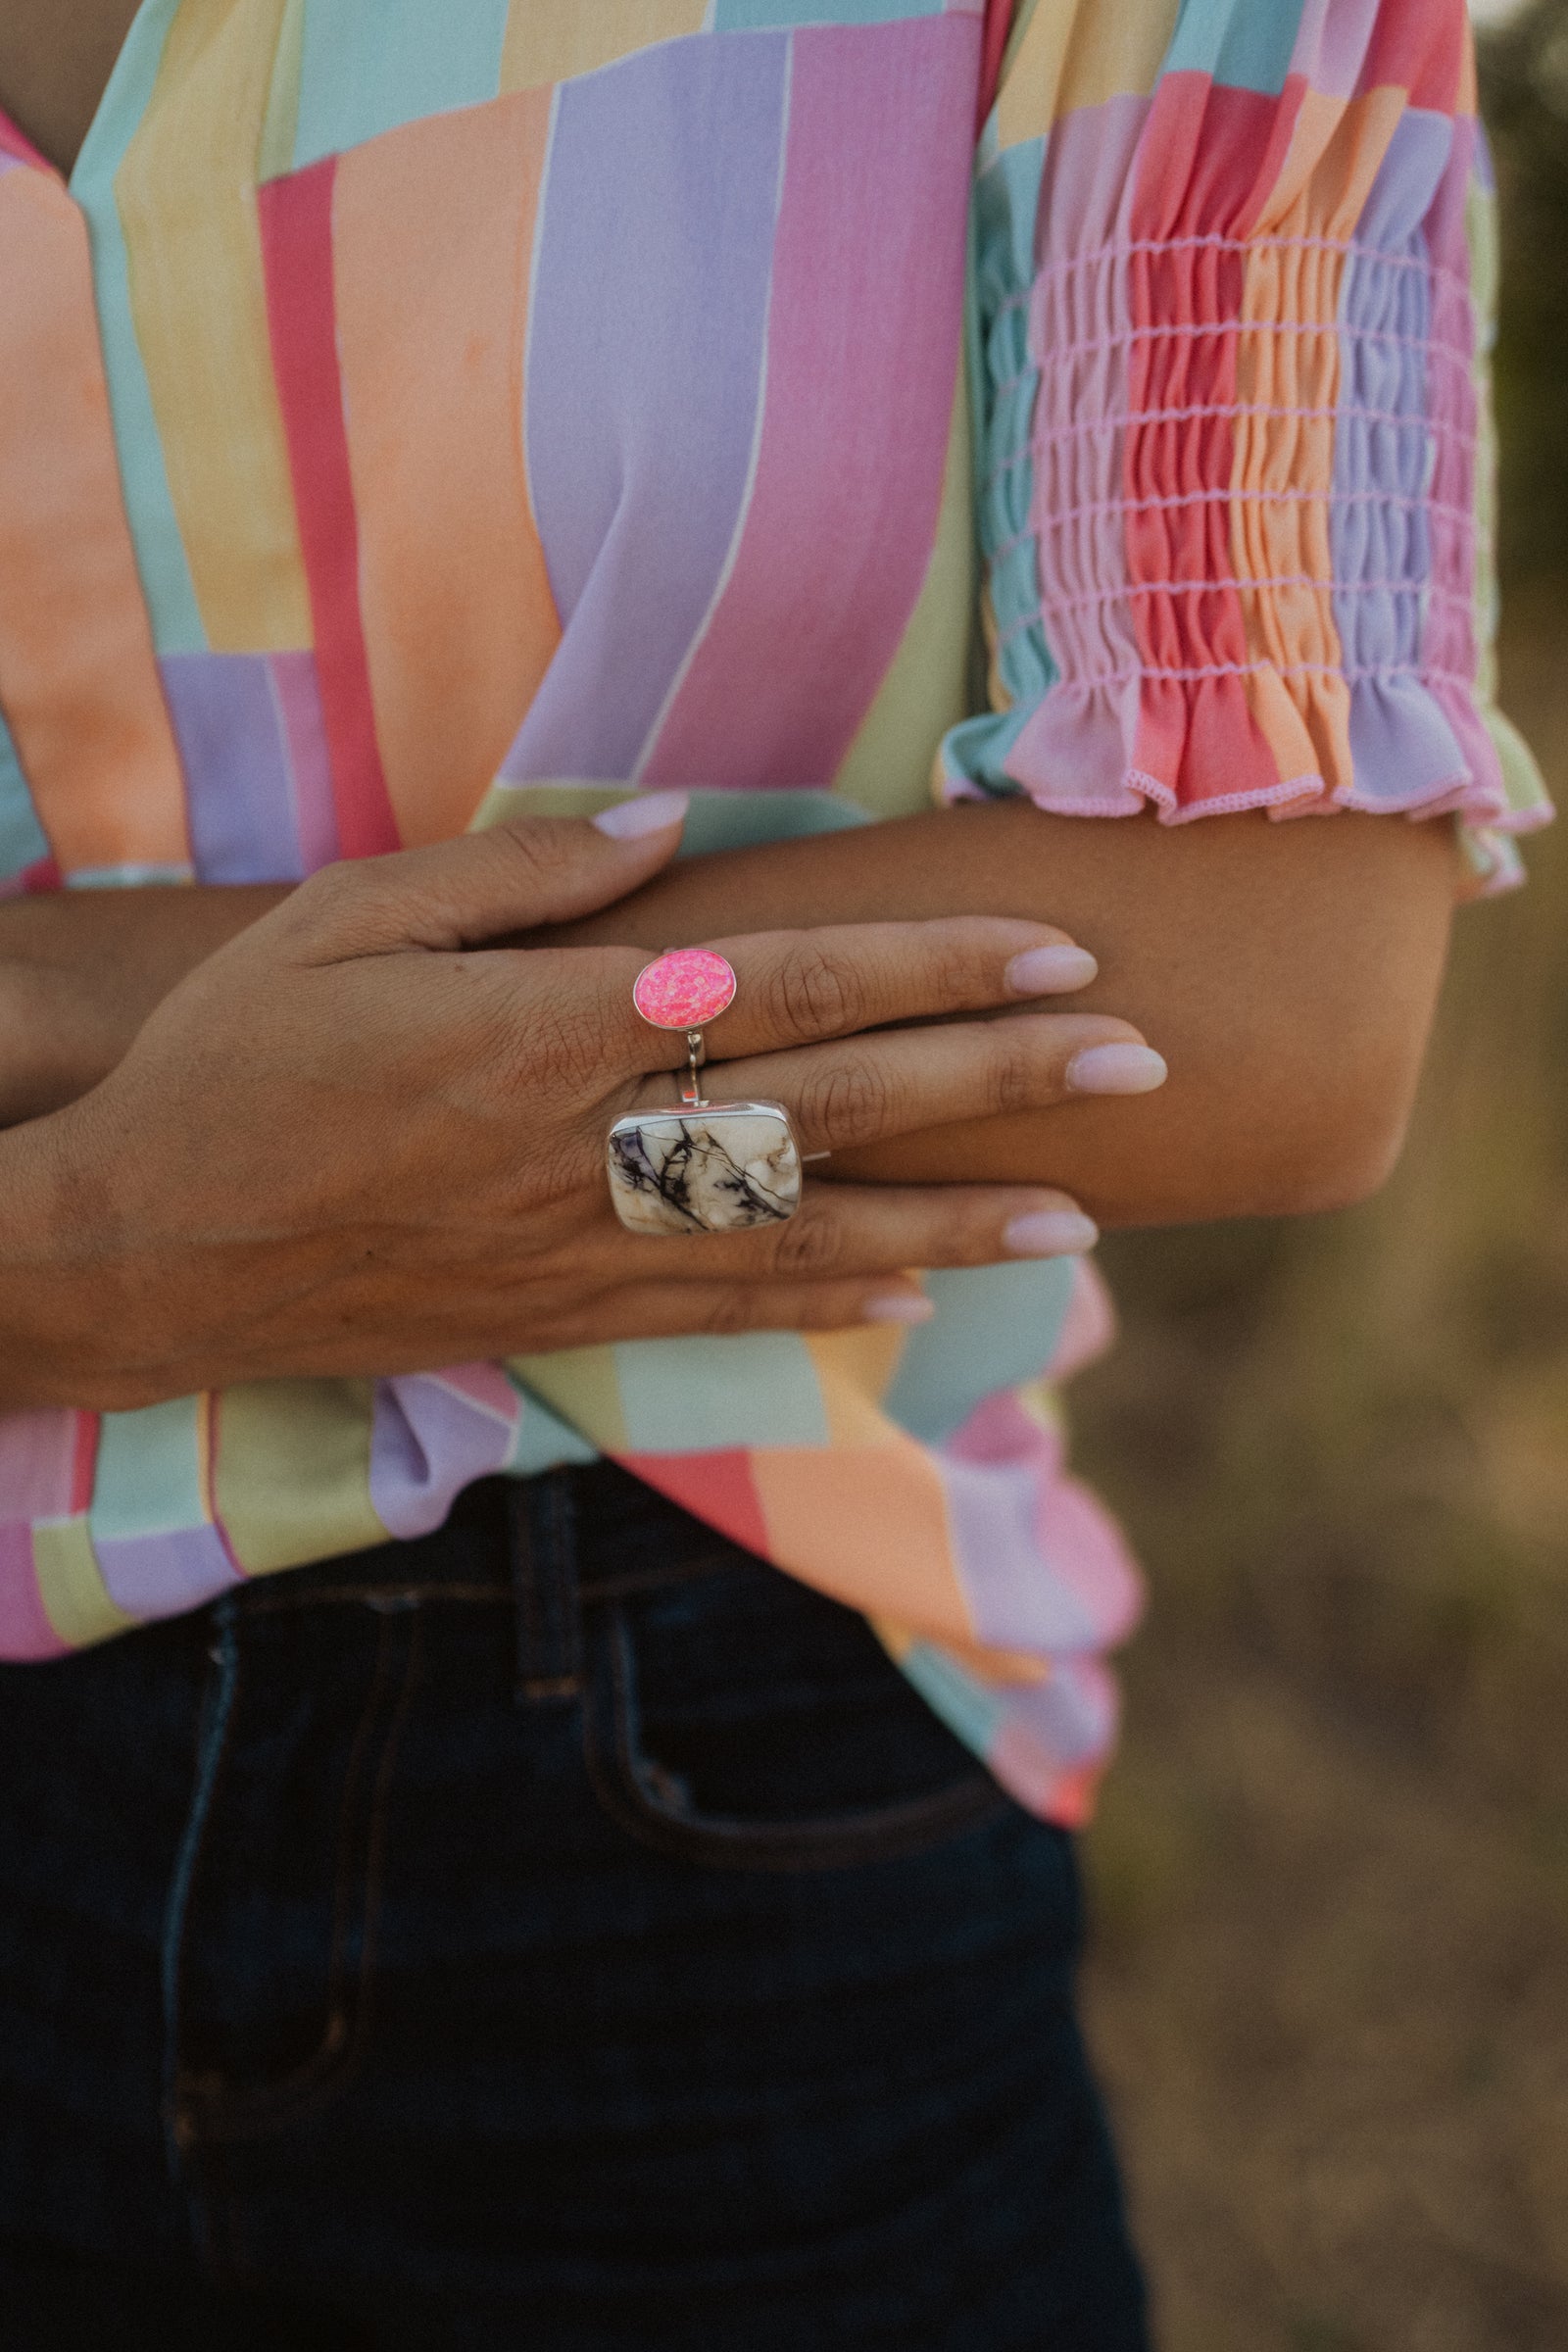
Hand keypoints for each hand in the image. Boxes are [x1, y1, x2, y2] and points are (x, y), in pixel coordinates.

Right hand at [3, 805, 1162, 1410]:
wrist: (146, 1252)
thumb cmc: (235, 1068)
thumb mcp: (344, 928)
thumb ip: (513, 875)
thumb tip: (667, 832)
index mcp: (546, 1030)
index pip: (785, 991)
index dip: (933, 969)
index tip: (1053, 951)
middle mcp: (587, 1149)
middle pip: (833, 1110)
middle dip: (995, 1082)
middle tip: (1135, 1061)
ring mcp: (580, 1251)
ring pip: (806, 1235)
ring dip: (952, 1222)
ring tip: (1082, 1214)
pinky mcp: (558, 1322)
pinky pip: (719, 1317)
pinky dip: (824, 1308)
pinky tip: (910, 1298)